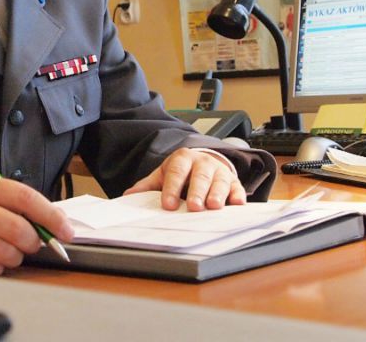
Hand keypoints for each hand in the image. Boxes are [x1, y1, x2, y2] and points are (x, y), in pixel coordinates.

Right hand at [0, 174, 73, 275]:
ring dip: (15, 256)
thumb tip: (61, 223)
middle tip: (32, 243)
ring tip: (7, 248)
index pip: (26, 198)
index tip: (66, 232)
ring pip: (6, 252)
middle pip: (18, 228)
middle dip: (33, 241)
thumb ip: (28, 207)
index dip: (50, 216)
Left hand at [123, 148, 245, 210]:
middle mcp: (203, 163)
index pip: (176, 172)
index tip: (168, 204)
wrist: (204, 162)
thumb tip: (128, 196)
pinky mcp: (233, 182)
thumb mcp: (164, 174)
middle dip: (197, 191)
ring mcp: (220, 171)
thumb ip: (148, 185)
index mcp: (183, 158)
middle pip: (200, 177)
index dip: (172, 188)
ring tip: (213, 206)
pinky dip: (237, 196)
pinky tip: (236, 204)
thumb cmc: (182, 172)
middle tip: (194, 206)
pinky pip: (237, 188)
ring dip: (217, 194)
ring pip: (220, 181)